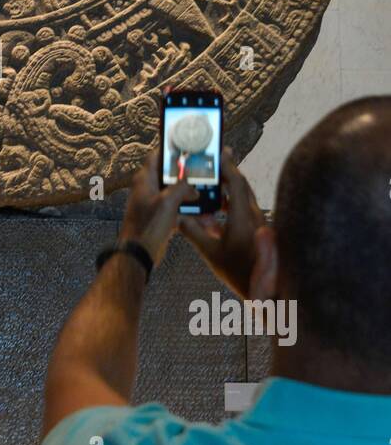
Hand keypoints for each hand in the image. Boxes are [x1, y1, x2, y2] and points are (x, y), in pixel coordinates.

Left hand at [119, 147, 198, 267]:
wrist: (139, 254)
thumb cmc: (148, 226)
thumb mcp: (168, 202)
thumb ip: (182, 188)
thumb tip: (194, 186)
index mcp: (146, 179)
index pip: (157, 156)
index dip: (171, 150)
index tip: (187, 147)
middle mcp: (149, 189)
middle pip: (171, 176)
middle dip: (189, 176)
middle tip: (206, 173)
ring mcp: (155, 204)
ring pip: (177, 194)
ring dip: (193, 197)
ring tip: (210, 198)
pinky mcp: (160, 218)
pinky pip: (179, 211)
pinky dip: (191, 213)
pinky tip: (206, 218)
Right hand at [178, 147, 265, 299]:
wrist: (267, 291)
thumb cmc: (239, 272)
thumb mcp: (210, 253)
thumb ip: (193, 233)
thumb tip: (178, 218)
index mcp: (243, 217)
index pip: (236, 182)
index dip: (227, 165)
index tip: (218, 153)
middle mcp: (255, 215)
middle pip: (242, 186)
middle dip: (229, 173)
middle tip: (217, 162)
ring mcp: (260, 223)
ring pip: (244, 200)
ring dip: (228, 193)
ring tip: (212, 190)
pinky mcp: (260, 233)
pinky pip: (245, 213)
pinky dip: (231, 209)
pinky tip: (218, 217)